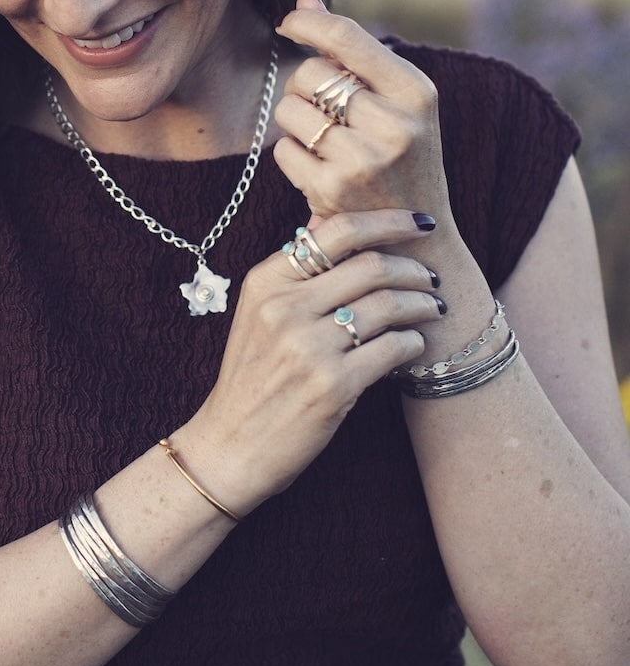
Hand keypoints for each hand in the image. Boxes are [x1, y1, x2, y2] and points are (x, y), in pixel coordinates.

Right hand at [175, 209, 443, 513]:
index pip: (337, 230)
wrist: (231, 446)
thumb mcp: (258, 313)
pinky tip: (415, 345)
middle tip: (431, 278)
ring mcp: (308, 347)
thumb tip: (332, 219)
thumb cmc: (254, 377)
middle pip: (371, 265)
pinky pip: (392, 347)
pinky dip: (414, 342)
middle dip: (414, 268)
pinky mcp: (332, 386)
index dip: (389, 220)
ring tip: (433, 309)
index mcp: (266, 282)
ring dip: (422, 304)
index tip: (421, 224)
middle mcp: (284, 308)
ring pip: (388, 305)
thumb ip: (295, 270)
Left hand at [271, 0, 451, 224]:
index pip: (347, 37)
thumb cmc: (401, 156)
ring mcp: (364, 160)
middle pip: (310, 74)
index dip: (307, 24)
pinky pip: (284, 150)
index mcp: (416, 92)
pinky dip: (293, 155)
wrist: (414, 240)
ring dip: (296, 122)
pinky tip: (320, 170)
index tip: (288, 22)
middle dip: (305, 86)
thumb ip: (352, 51)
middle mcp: (395, 125)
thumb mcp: (396, 101)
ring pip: (290, 110)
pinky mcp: (332, 191)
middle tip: (325, 108)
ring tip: (326, 141)